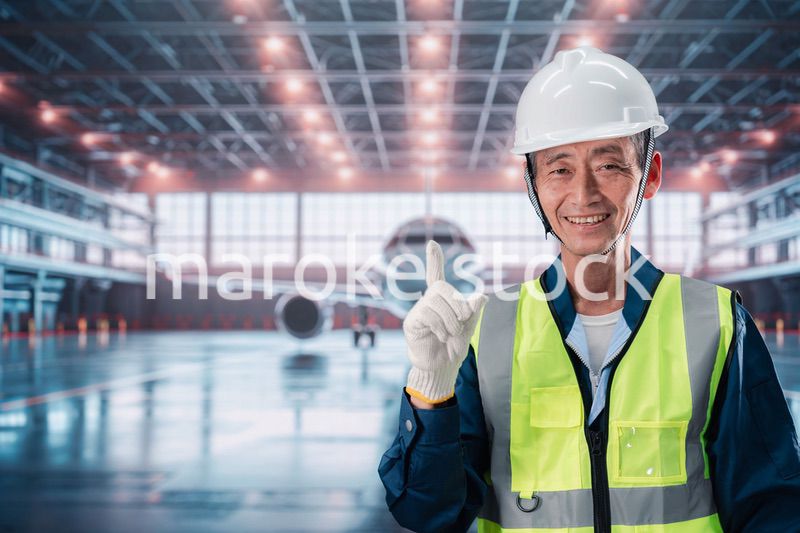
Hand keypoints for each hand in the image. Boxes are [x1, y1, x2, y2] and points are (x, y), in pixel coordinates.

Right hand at [403, 240, 486, 403]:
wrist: (442, 366)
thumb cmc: (454, 345)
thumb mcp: (469, 325)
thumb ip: (474, 309)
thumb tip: (480, 296)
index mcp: (442, 300)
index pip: (436, 275)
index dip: (434, 260)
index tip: (432, 243)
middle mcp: (428, 301)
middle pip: (442, 288)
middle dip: (457, 304)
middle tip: (463, 321)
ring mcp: (418, 311)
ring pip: (436, 301)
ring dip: (451, 320)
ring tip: (451, 333)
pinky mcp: (411, 322)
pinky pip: (428, 315)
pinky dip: (441, 327)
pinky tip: (442, 336)